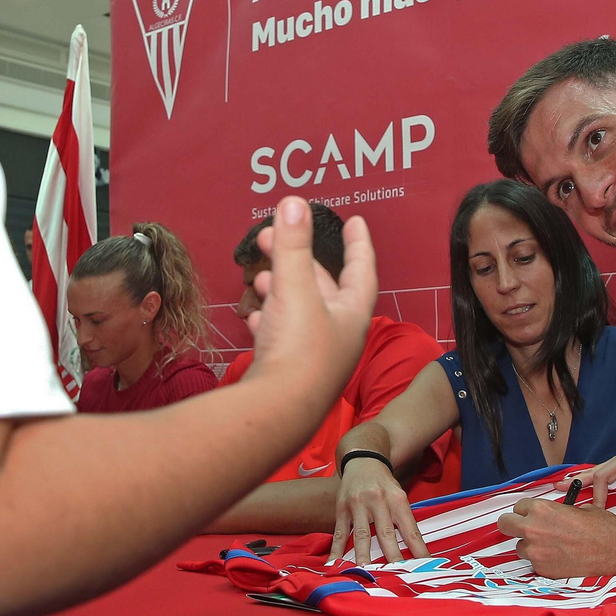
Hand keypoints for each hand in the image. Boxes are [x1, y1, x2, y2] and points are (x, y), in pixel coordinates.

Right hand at [246, 197, 377, 411]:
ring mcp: (313, 358)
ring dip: (280, 289)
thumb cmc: (297, 352)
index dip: (358, 244)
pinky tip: (254, 315)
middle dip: (299, 260)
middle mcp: (337, 336)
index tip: (356, 221)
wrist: (277, 413)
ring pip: (299, 313)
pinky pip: (280, 339)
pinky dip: (268, 321)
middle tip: (272, 235)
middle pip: (323, 288)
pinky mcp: (289, 374)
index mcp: (351, 314)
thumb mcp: (295, 288)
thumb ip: (293, 245)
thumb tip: (294, 203)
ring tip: (259, 274)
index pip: (361, 270)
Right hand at [328, 458, 428, 564]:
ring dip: (363, 554)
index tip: (425, 565)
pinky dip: (336, 549)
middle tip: (397, 574)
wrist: (363, 459)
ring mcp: (358, 505)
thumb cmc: (384, 483)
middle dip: (392, 555)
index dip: (418, 548)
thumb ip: (404, 519)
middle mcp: (378, 501)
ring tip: (364, 571)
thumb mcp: (399, 495)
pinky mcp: (341, 509)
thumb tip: (415, 549)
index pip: (410, 529)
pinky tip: (334, 563)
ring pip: (362, 534)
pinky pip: (340, 532)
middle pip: (386, 533)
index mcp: (397, 499)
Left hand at [497, 497, 615, 579]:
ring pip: (519, 547)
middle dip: (513, 525)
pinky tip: (559, 559)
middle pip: (504, 524)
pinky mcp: (542, 570)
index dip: (527, 512)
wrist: (615, 551)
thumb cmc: (601, 527)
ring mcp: (536, 552)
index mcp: (541, 509)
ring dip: (530, 546)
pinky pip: (534, 564)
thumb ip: (556, 511)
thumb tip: (550, 515)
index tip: (532, 516)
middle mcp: (532, 529)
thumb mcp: (577, 508)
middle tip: (525, 529)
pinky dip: (543, 562)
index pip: (518, 507)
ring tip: (551, 547)